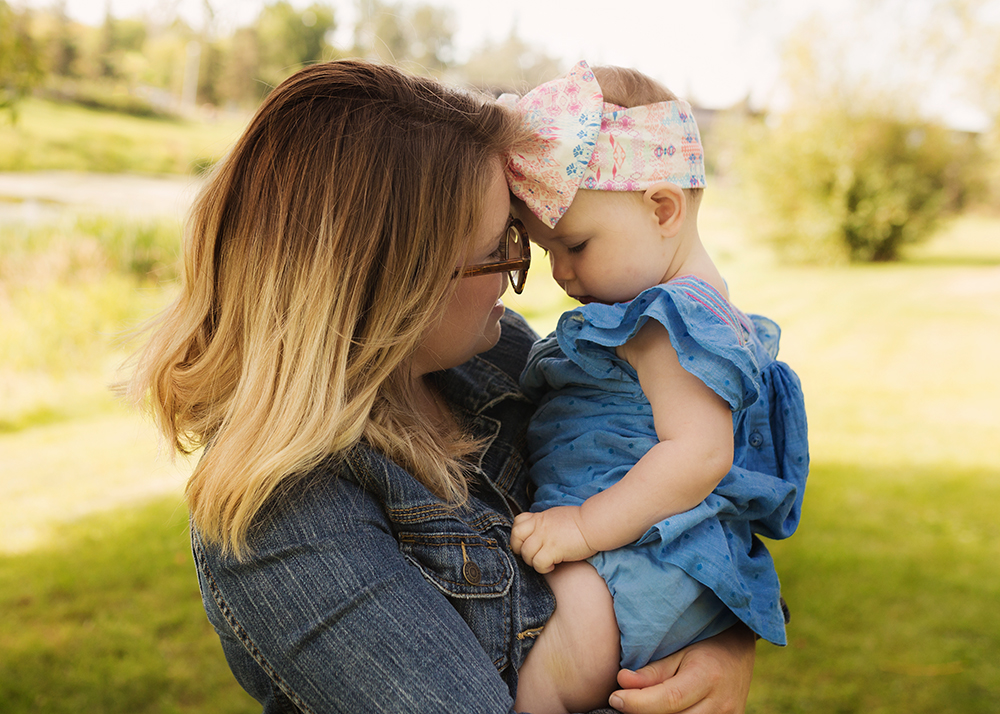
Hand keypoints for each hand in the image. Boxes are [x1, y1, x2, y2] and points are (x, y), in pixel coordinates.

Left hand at [509, 506, 597, 572]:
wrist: (594, 524)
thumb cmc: (581, 522)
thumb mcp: (557, 516)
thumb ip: (544, 522)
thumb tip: (537, 532)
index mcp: (540, 517)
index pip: (517, 523)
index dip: (517, 535)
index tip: (525, 543)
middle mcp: (539, 526)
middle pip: (516, 538)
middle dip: (519, 550)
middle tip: (532, 556)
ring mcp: (545, 537)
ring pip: (526, 553)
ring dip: (533, 562)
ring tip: (546, 563)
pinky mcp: (553, 550)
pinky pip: (538, 563)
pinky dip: (543, 569)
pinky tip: (553, 567)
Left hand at [608, 624, 755, 713]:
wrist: (739, 653)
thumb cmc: (704, 647)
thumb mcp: (679, 651)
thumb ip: (653, 671)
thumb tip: (622, 683)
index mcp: (708, 677)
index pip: (669, 699)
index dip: (638, 702)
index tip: (615, 697)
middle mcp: (721, 704)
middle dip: (643, 713)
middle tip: (623, 702)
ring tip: (640, 706)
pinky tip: (657, 711)